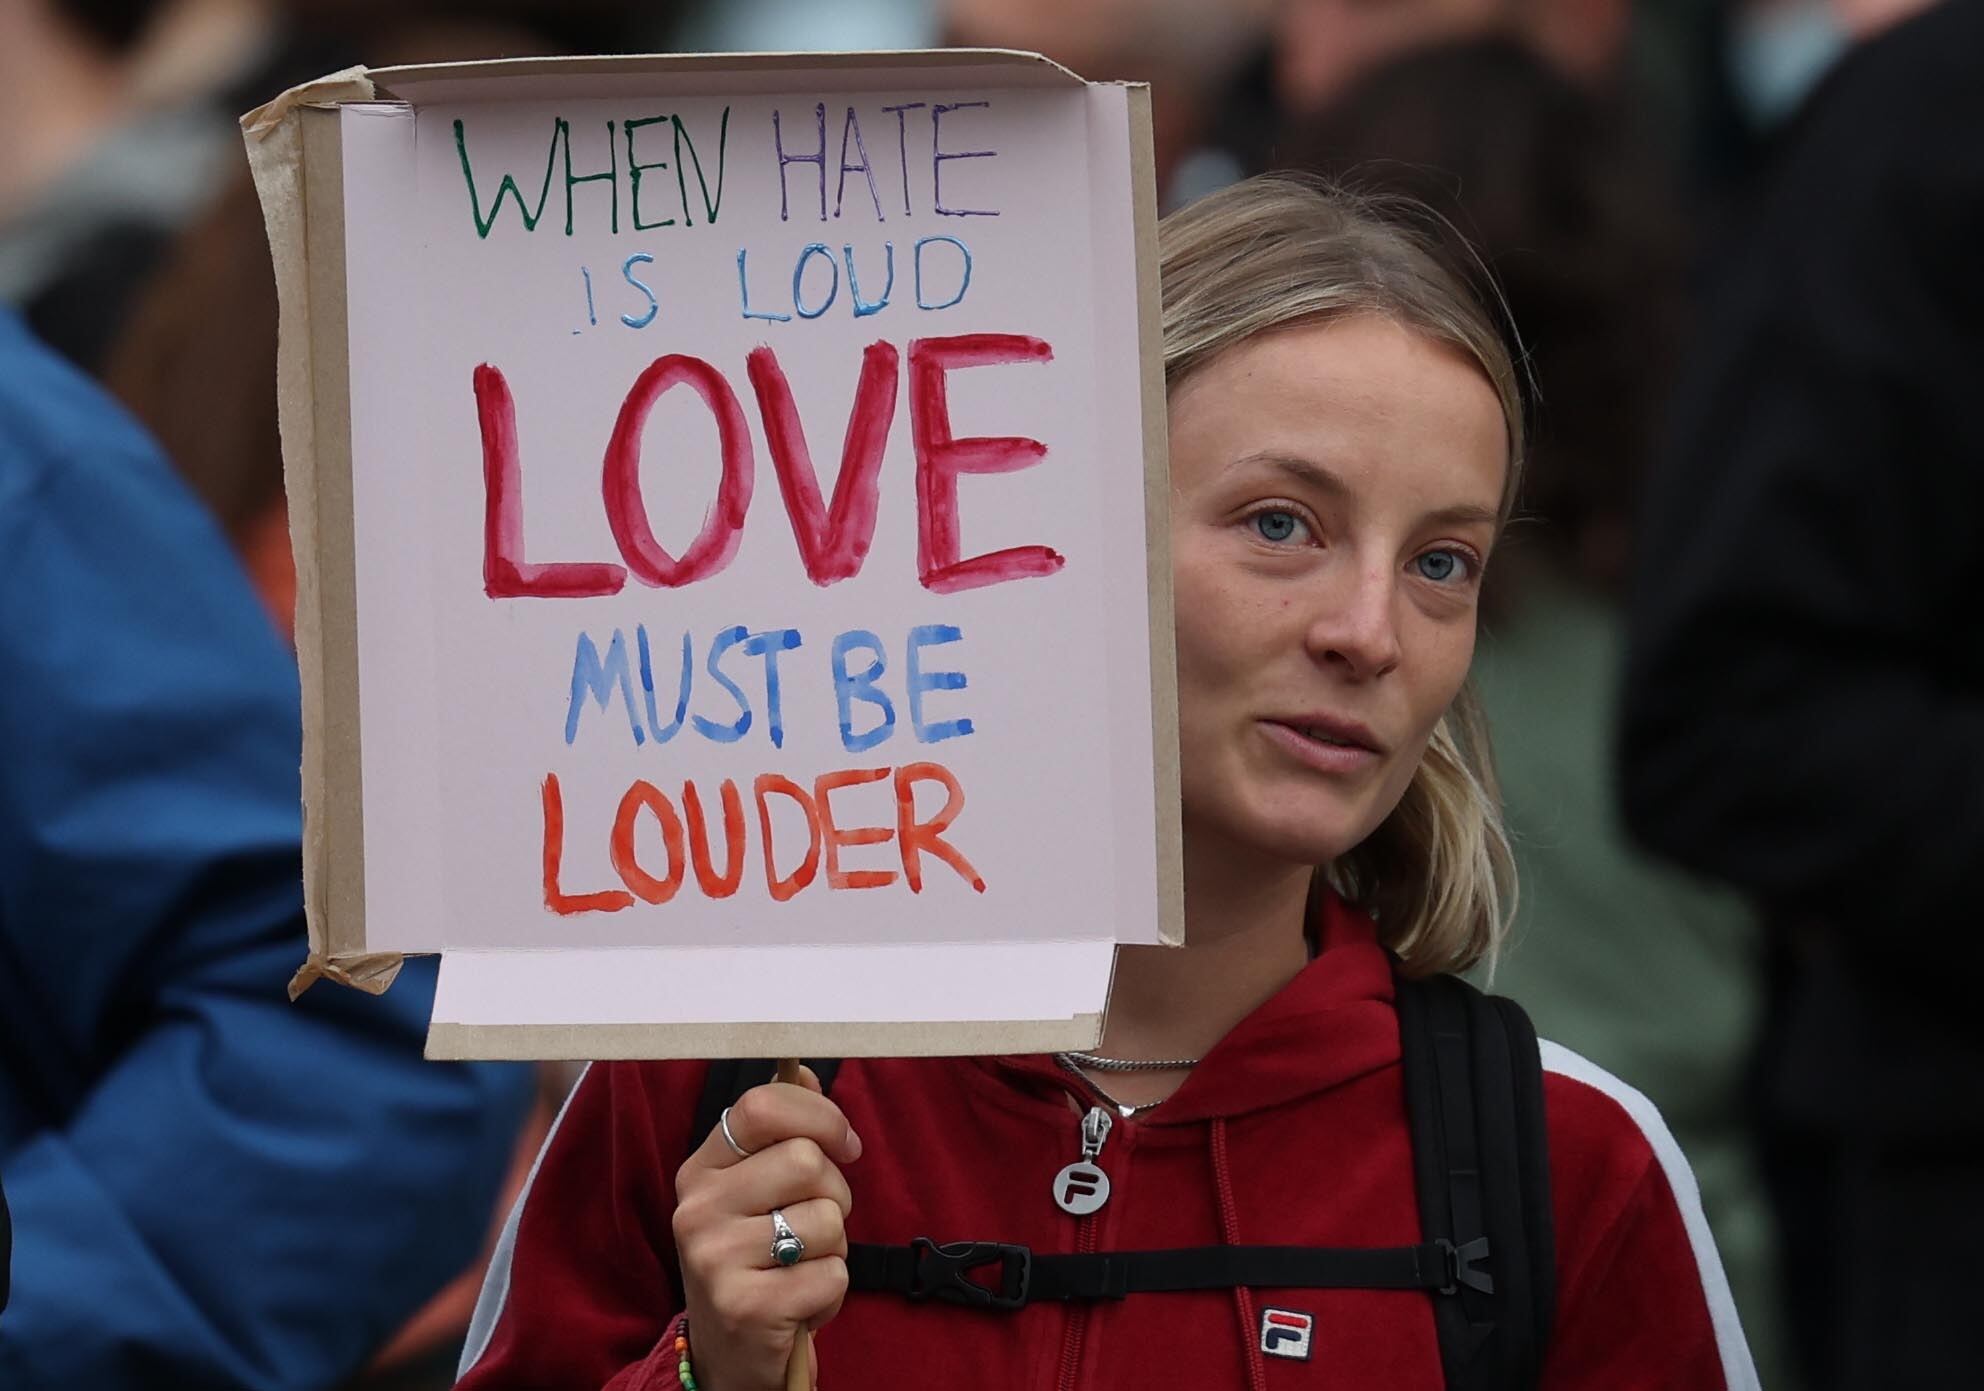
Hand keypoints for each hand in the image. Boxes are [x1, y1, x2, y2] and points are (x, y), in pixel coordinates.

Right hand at [673, 1068, 861, 1389]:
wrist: (729, 1356)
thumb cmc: (757, 1262)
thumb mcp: (756, 1193)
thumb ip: (778, 1132)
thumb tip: (800, 1071)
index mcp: (702, 1169)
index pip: (762, 1106)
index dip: (821, 1116)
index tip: (846, 1144)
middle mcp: (698, 1208)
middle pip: (806, 1160)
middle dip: (835, 1194)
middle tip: (815, 1226)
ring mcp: (714, 1258)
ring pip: (827, 1219)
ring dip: (834, 1248)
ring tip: (801, 1268)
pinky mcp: (744, 1307)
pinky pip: (831, 1273)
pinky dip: (832, 1292)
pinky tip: (800, 1304)